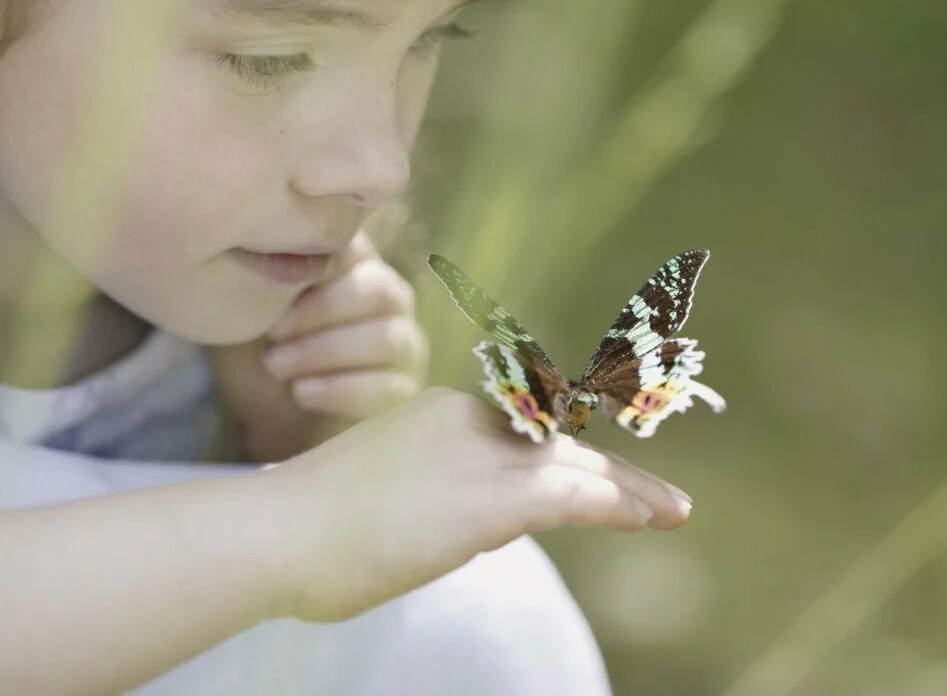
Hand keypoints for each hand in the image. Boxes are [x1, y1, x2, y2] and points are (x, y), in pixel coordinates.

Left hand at [209, 231, 427, 462]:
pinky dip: (339, 389)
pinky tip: (301, 392)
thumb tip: (276, 251)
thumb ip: (271, 273)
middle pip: (378, 290)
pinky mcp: (406, 392)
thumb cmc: (262, 347)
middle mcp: (391, 298)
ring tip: (277, 367)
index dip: (314, 265)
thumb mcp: (253, 306)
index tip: (268, 291)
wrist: (268, 416)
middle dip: (320, 313)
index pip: (356, 245)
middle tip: (272, 335)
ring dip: (325, 351)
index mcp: (357, 263)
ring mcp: (405, 345)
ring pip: (386, 339)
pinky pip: (389, 388)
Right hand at [267, 386, 693, 622]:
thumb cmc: (306, 526)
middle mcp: (464, 420)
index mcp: (437, 415)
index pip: (519, 436)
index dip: (566, 458)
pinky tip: (651, 517)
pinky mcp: (487, 496)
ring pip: (574, 467)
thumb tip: (468, 527)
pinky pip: (573, 494)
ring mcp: (477, 455)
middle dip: (614, 472)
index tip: (599, 476)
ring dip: (629, 491)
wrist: (275, 531)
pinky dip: (618, 503)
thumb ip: (429, 496)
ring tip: (670, 511)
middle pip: (558, 444)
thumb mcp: (378, 495)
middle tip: (661, 499)